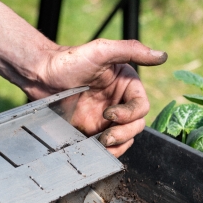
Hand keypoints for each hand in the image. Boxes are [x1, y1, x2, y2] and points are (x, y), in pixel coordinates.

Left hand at [27, 40, 166, 156]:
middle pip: (137, 126)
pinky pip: (109, 146)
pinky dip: (107, 152)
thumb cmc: (70, 60)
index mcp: (127, 85)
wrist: (40, 75)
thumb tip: (162, 55)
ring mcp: (108, 119)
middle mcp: (120, 102)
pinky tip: (97, 149)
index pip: (141, 106)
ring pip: (126, 138)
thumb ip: (131, 50)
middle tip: (105, 136)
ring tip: (101, 144)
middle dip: (124, 133)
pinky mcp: (94, 131)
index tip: (110, 114)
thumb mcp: (101, 50)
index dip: (130, 114)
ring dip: (118, 145)